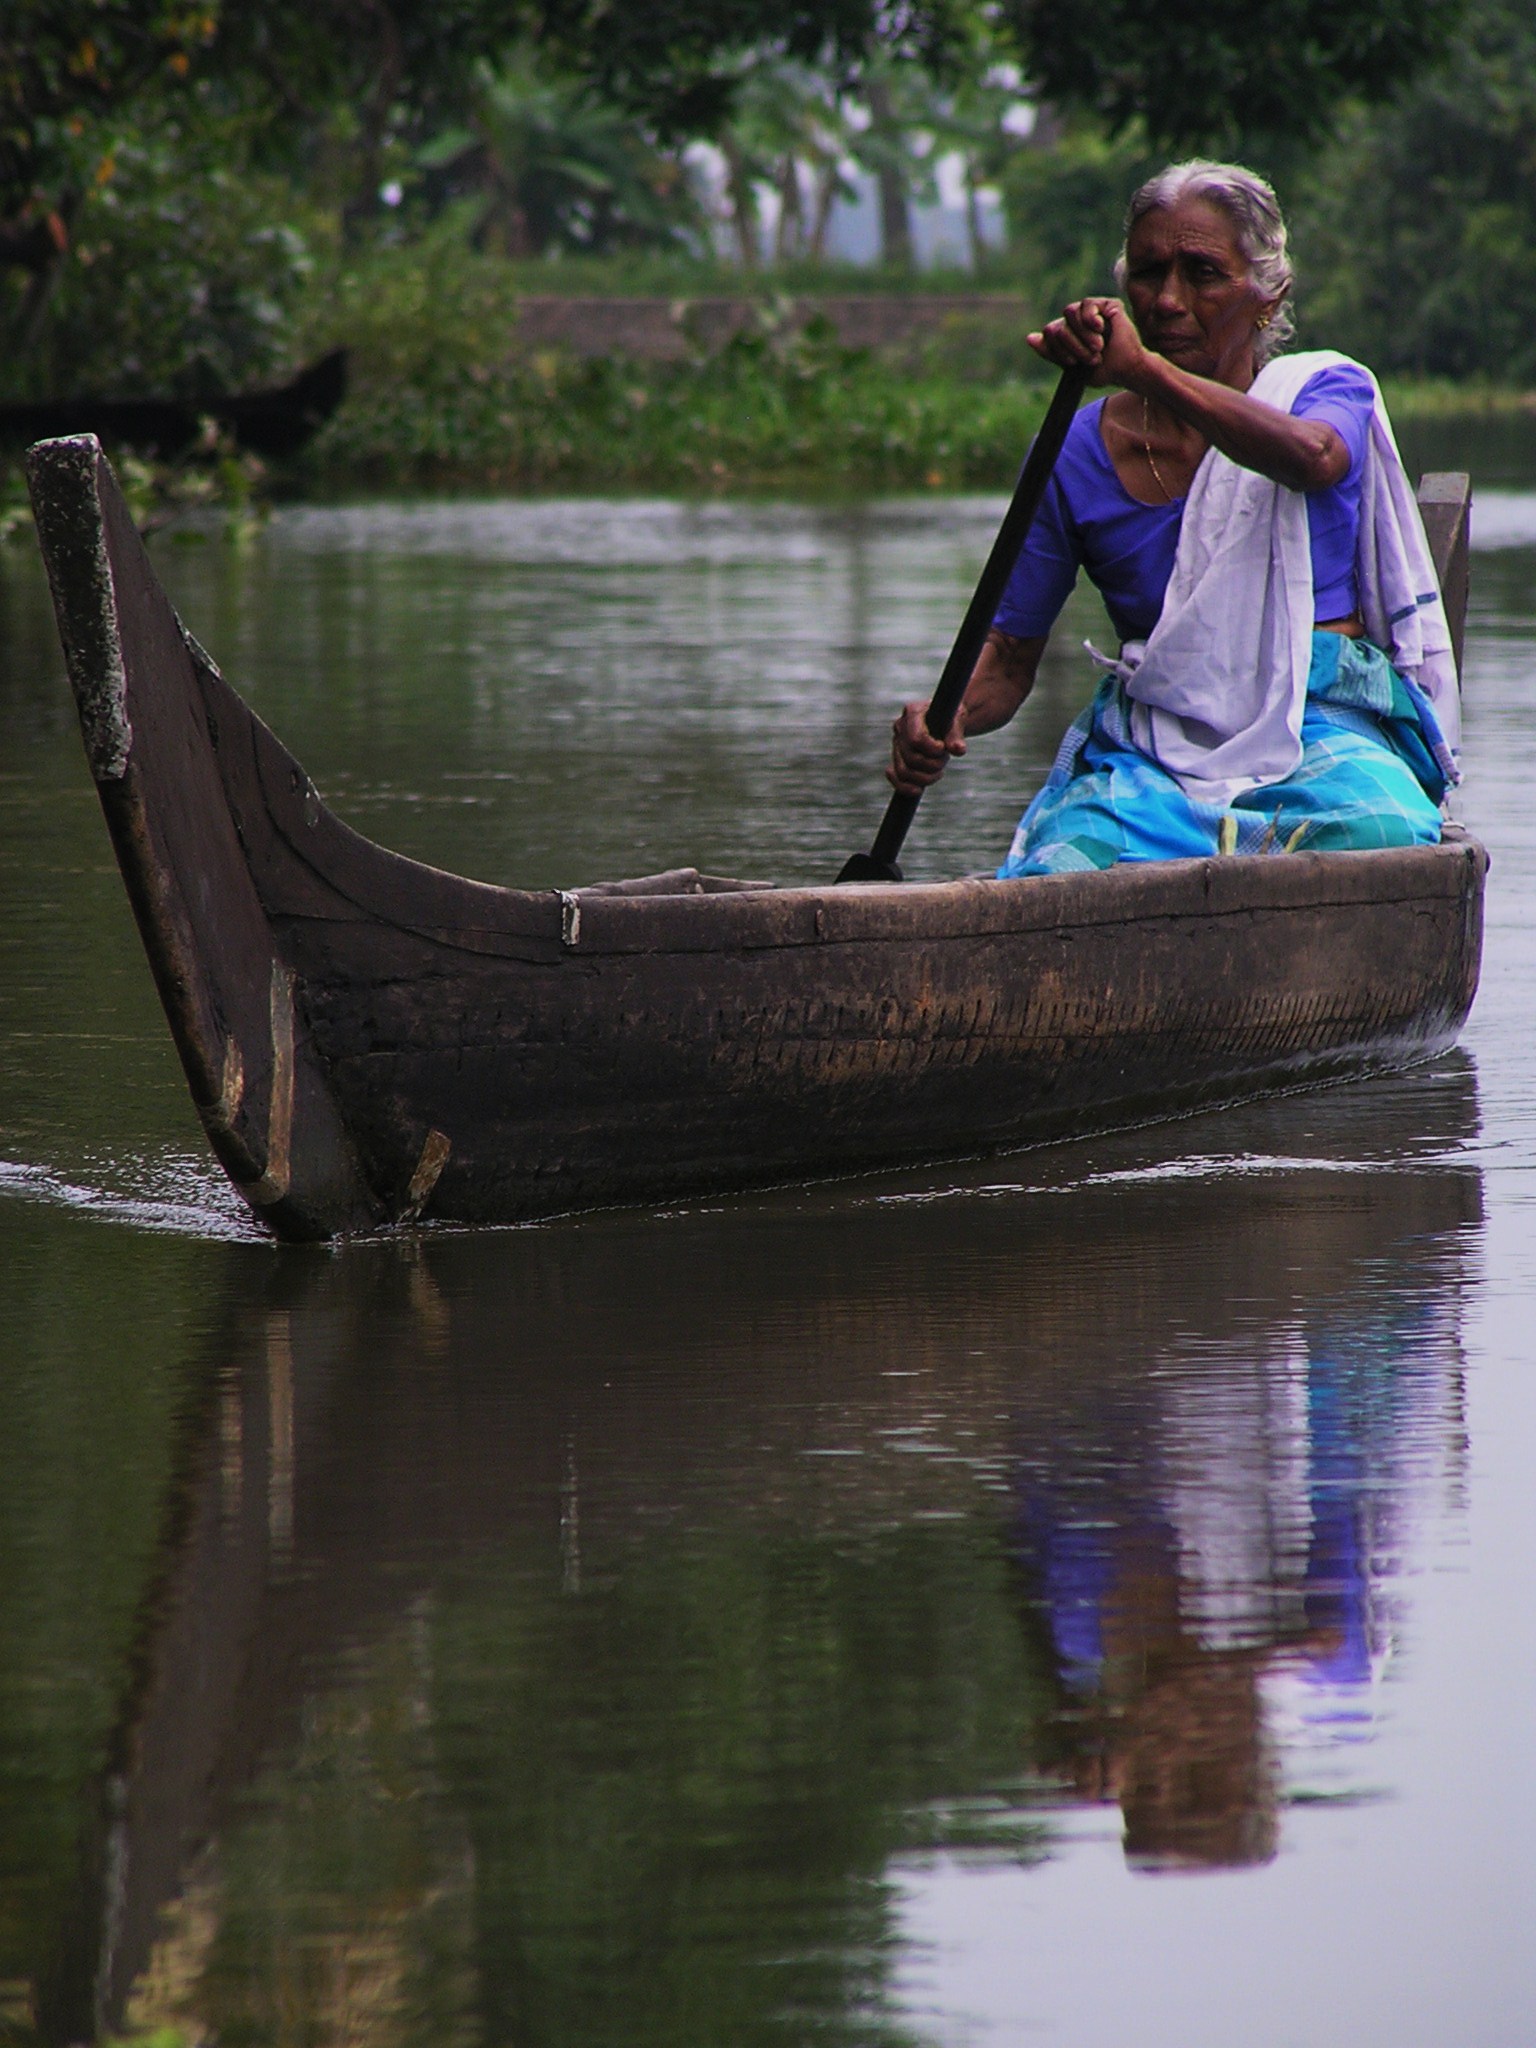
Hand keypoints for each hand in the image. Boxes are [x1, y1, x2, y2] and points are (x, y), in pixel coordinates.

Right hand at [888, 700, 964, 794]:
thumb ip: (957, 734)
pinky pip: (895, 778)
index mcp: (912, 712)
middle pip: (911, 758)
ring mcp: (897, 744)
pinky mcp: (897, 758)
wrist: (947, 721)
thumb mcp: (958, 720)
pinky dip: (905, 787)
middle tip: (945, 758)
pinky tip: (918, 790)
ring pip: (904, 771)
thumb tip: (958, 750)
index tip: (943, 748)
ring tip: (939, 771)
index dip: (931, 749)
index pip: (916, 739)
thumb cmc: (952, 717)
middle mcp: (900, 727)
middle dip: (932, 764)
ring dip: (925, 778)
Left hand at [1029, 298, 1149, 388]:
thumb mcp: (1072, 367)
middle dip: (1072, 346)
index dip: (1058, 350)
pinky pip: (1087, 304)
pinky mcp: (1107, 304)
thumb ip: (1051, 353)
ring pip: (1069, 312)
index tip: (1073, 363)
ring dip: (1082, 336)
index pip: (1049, 333)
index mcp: (1066, 333)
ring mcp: (1091, 311)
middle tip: (1091, 357)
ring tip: (1098, 347)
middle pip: (1057, 325)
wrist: (1126, 369)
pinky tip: (1100, 328)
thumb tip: (1029, 338)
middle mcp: (1076, 320)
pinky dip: (1090, 319)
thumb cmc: (1102, 370)